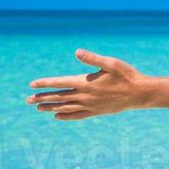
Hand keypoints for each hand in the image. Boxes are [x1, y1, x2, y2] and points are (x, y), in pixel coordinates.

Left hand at [27, 50, 147, 120]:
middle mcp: (85, 96)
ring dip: (51, 107)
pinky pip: (77, 115)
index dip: (45, 84)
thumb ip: (92, 58)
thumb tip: (77, 52)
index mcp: (86, 82)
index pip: (60, 83)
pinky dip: (65, 116)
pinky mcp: (96, 112)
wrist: (140, 93)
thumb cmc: (126, 75)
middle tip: (28, 100)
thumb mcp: (111, 63)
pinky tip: (57, 116)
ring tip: (39, 108)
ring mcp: (90, 105)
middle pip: (59, 97)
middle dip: (42, 98)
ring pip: (65, 107)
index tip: (32, 85)